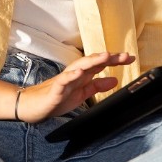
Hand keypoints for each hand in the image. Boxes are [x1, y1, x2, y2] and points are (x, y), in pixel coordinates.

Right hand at [15, 52, 132, 122]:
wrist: (32, 106)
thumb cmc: (56, 98)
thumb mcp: (81, 93)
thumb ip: (96, 86)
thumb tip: (114, 80)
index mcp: (81, 75)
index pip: (100, 64)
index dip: (115, 60)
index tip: (130, 57)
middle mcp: (74, 74)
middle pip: (92, 62)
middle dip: (108, 58)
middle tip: (124, 55)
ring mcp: (63, 80)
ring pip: (79, 67)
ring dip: (92, 61)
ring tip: (105, 57)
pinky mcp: (54, 89)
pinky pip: (62, 81)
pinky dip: (70, 76)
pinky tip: (78, 73)